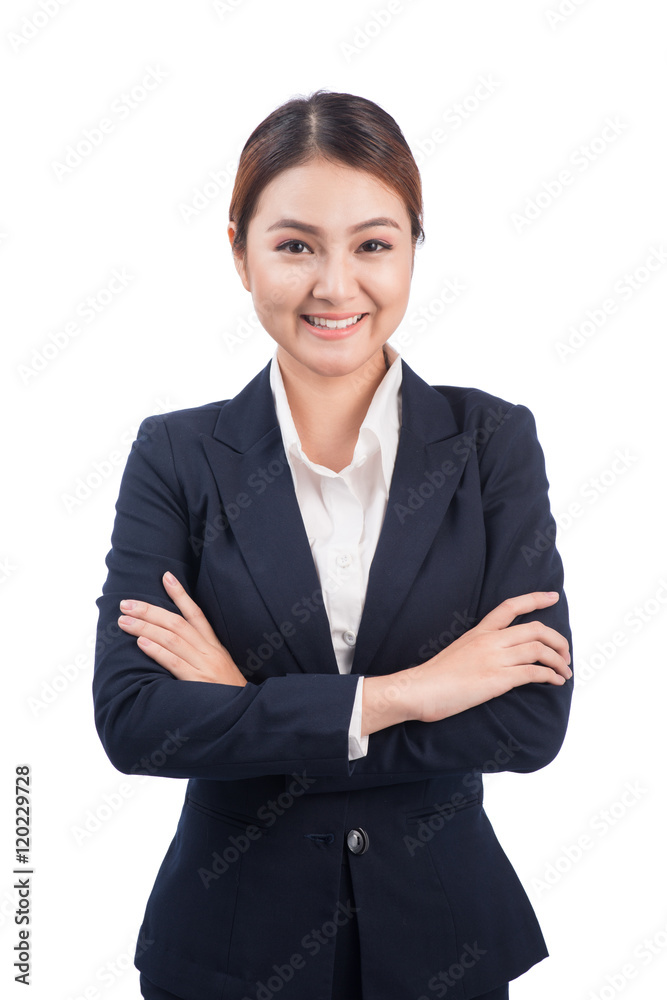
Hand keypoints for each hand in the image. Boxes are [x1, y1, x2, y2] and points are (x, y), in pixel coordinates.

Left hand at [117, 572, 246, 685]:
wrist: (243, 714)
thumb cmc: (226, 694)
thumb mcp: (219, 667)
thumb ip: (200, 654)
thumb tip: (172, 642)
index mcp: (214, 646)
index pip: (196, 614)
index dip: (180, 594)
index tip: (166, 576)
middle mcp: (209, 652)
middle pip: (177, 622)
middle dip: (150, 610)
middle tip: (127, 604)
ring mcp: (204, 666)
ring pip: (172, 638)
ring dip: (145, 627)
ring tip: (124, 621)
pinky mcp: (198, 682)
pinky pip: (174, 662)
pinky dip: (156, 650)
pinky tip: (141, 642)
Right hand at [361, 592, 570, 734]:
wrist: (419, 689)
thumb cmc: (434, 677)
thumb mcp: (458, 652)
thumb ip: (479, 649)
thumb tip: (497, 658)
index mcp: (480, 632)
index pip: (511, 606)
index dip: (535, 599)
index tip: (553, 596)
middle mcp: (490, 641)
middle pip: (535, 629)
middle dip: (558, 640)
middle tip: (566, 653)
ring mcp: (494, 658)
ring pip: (539, 650)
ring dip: (559, 661)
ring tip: (565, 671)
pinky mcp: (497, 678)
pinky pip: (533, 672)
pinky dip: (550, 676)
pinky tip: (555, 682)